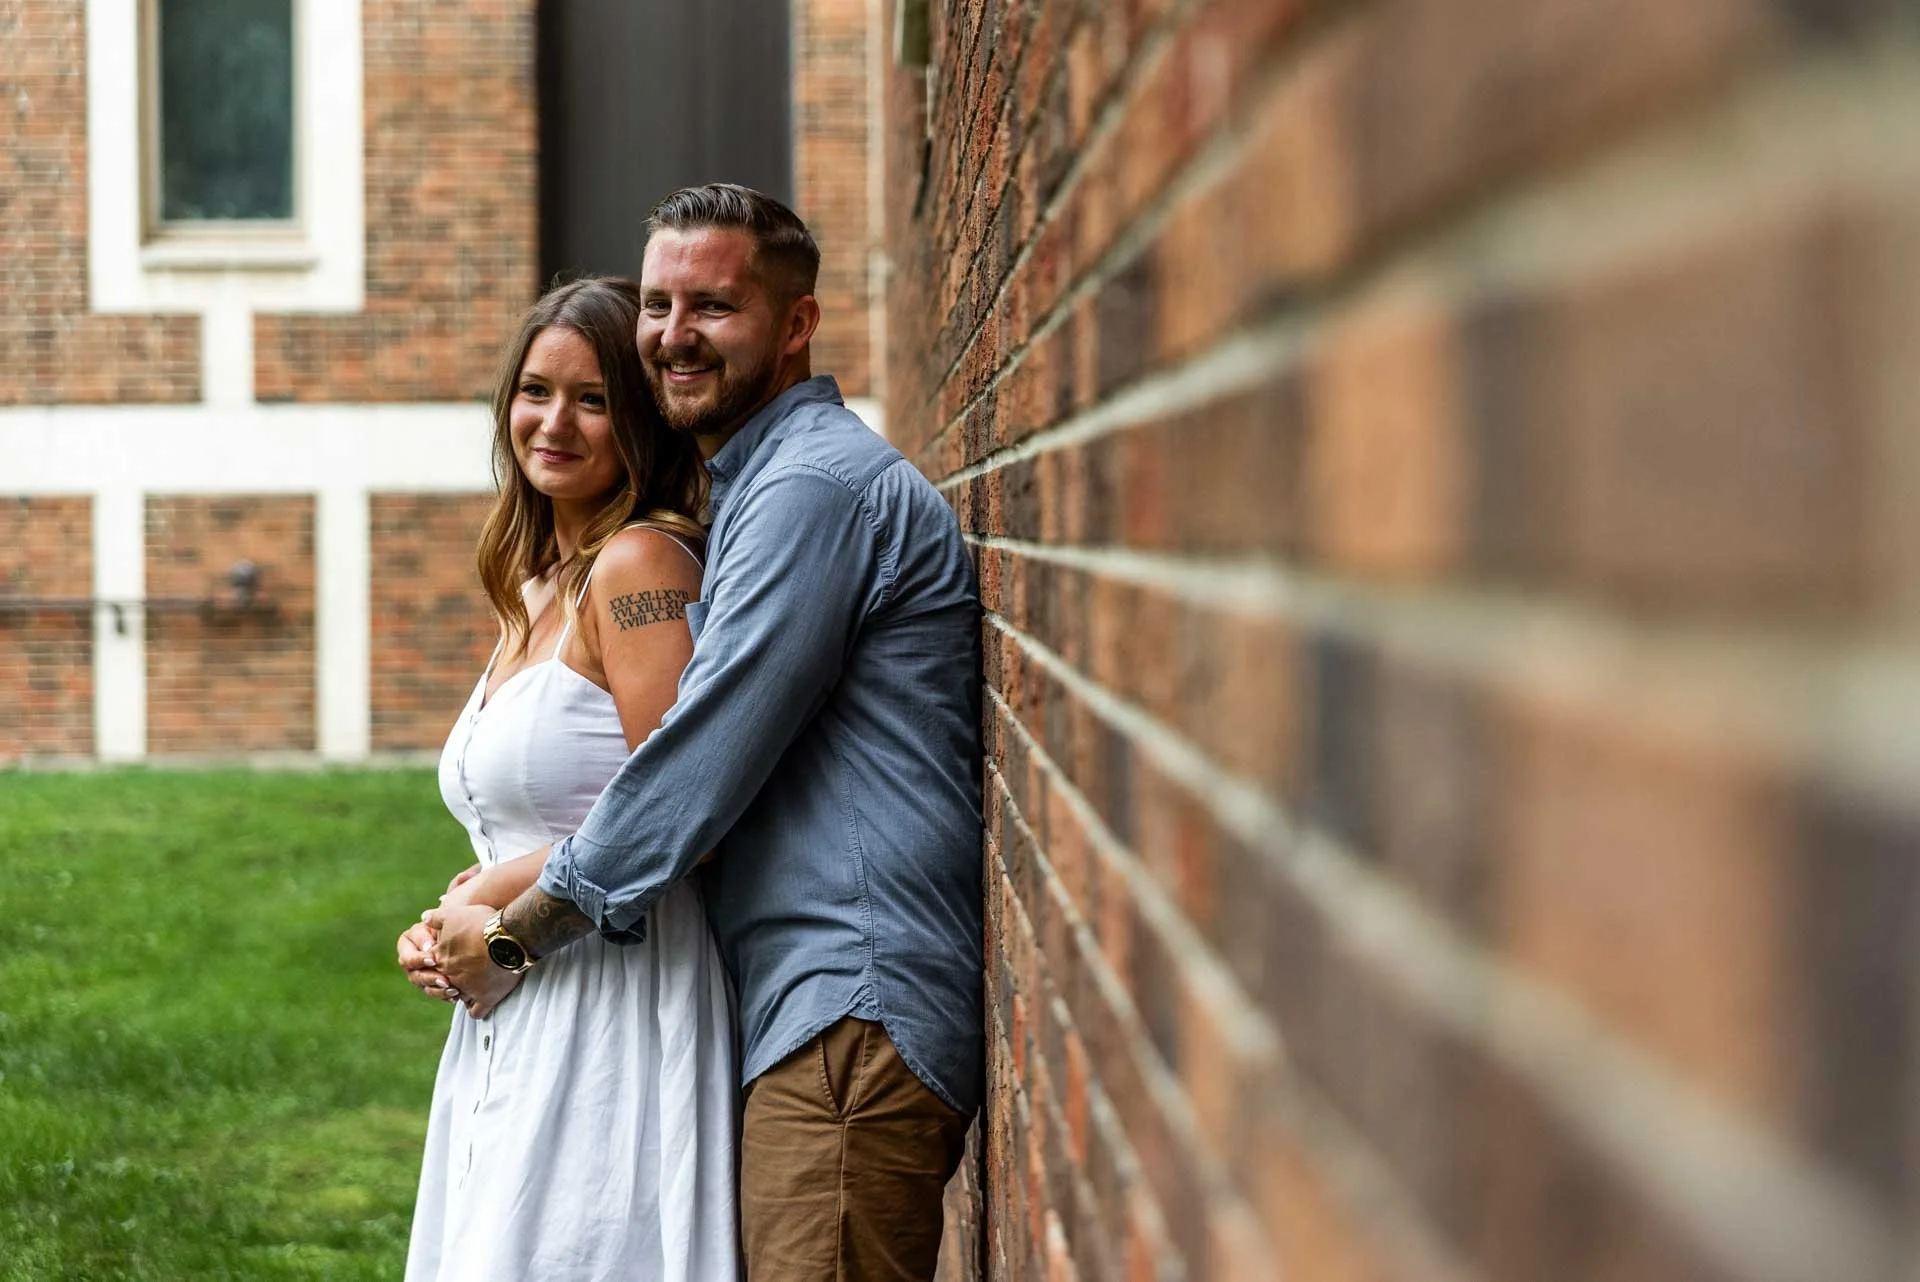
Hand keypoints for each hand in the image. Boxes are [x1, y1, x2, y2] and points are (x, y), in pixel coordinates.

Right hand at [396, 920, 460, 1003]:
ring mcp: (420, 973)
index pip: (407, 955)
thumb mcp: (444, 918)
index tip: (433, 959)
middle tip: (444, 980)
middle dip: (429, 978)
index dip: (419, 959)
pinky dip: (446, 995)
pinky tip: (457, 995)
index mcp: (407, 942)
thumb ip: (434, 922)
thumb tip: (428, 938)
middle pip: (414, 974)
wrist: (464, 930)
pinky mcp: (432, 983)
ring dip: (438, 990)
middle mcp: (410, 960)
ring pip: (424, 987)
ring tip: (453, 989)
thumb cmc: (453, 920)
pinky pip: (436, 993)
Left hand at [423, 903, 522, 1018]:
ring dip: (464, 993)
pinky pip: (476, 1012)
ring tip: (475, 984)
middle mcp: (450, 976)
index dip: (442, 960)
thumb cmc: (482, 923)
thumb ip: (436, 918)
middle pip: (444, 983)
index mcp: (441, 957)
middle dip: (451, 979)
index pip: (432, 965)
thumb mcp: (455, 914)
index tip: (454, 954)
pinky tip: (481, 1000)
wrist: (507, 936)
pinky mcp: (485, 998)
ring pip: (459, 998)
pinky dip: (477, 1008)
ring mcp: (467, 989)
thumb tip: (423, 917)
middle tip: (465, 969)